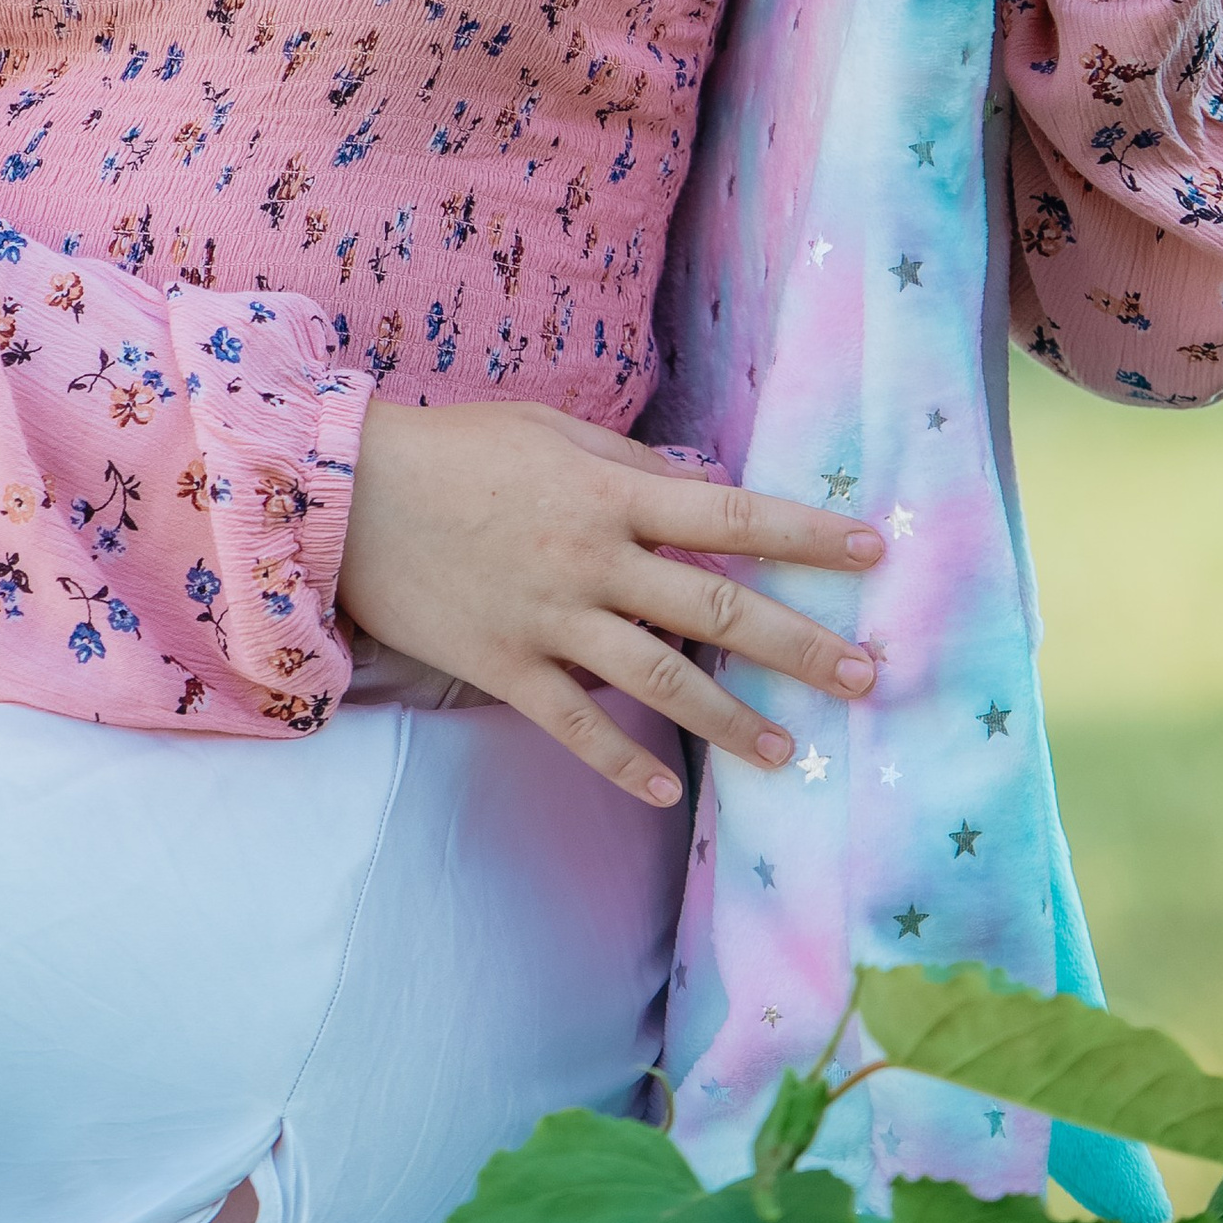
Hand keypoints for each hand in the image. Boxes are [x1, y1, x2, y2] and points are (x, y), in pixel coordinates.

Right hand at [334, 397, 883, 805]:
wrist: (349, 495)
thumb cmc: (456, 447)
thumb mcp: (548, 428)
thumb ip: (626, 460)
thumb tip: (697, 487)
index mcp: (609, 490)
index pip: (729, 513)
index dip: (806, 534)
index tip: (873, 551)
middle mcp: (593, 558)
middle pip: (716, 606)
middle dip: (798, 642)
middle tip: (867, 675)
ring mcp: (551, 620)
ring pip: (661, 679)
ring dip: (732, 719)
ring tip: (791, 752)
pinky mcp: (506, 668)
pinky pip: (578, 726)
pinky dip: (624, 763)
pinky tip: (666, 794)